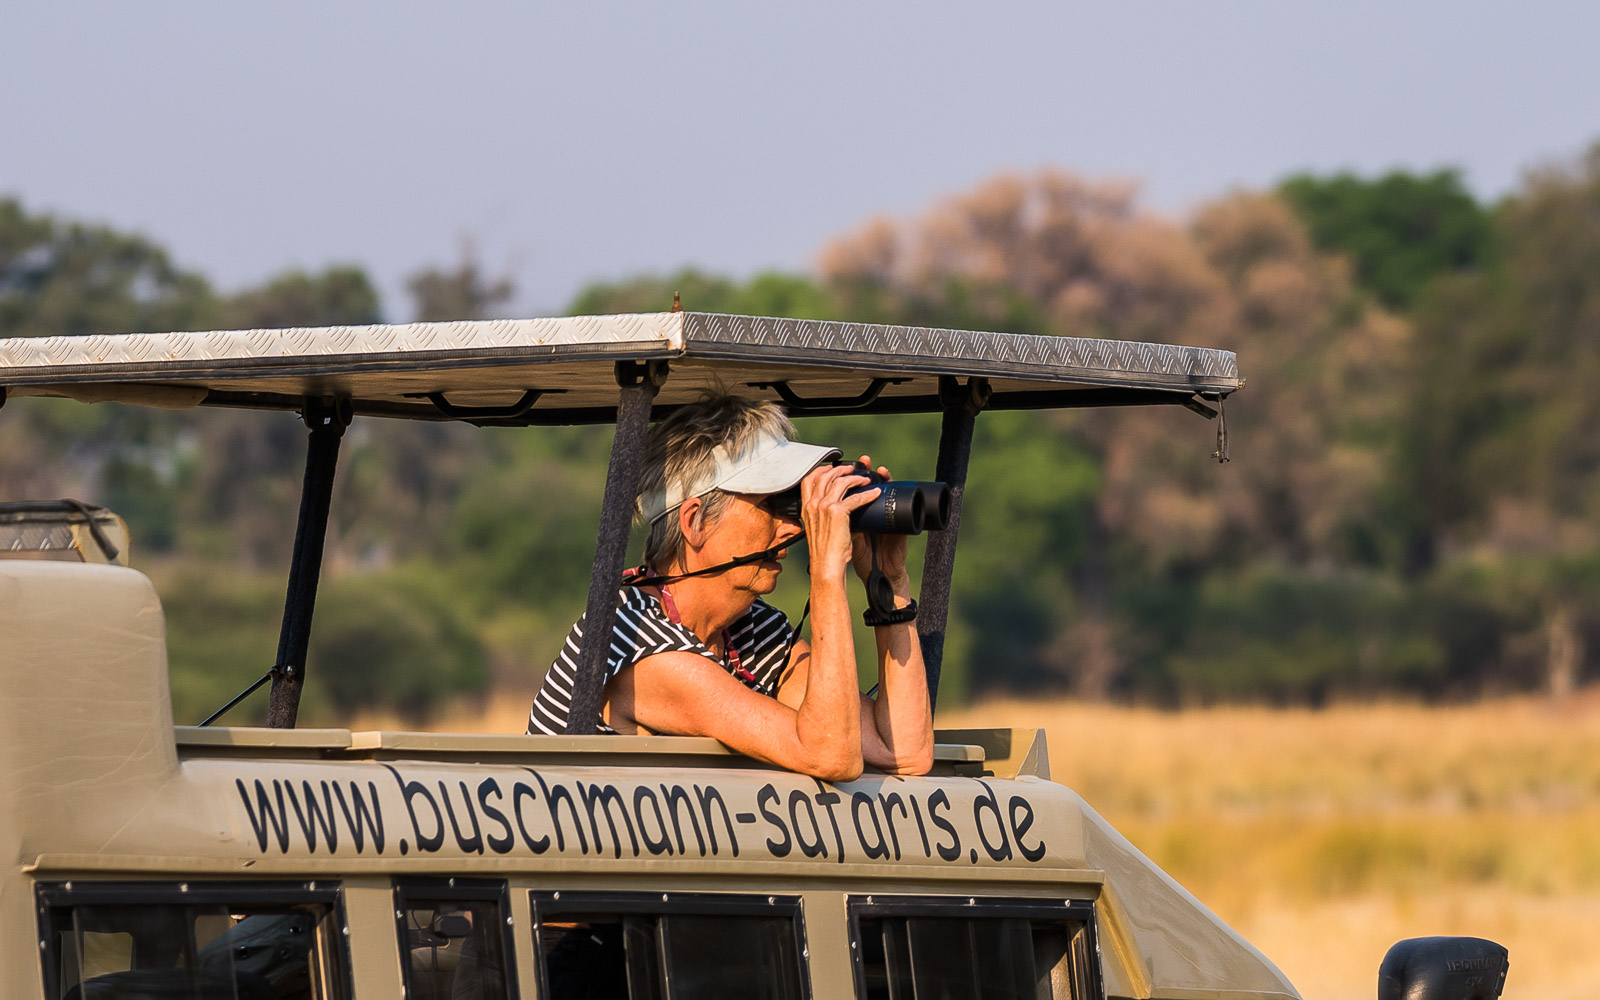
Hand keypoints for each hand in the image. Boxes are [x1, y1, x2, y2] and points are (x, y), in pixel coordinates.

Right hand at [801, 460, 877, 583]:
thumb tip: (833, 507)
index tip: (831, 468)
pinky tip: (875, 494)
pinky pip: (855, 497)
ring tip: (866, 479)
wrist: (826, 565)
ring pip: (840, 482)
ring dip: (855, 478)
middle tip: (853, 470)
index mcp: (806, 508)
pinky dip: (867, 494)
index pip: (808, 480)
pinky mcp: (837, 512)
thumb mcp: (818, 530)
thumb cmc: (825, 552)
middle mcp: (813, 505)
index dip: (820, 470)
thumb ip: (821, 516)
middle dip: (841, 469)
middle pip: (825, 476)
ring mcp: (823, 506)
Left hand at [847, 457, 909, 589]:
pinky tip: (889, 480)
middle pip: (870, 486)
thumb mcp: (847, 537)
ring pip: (886, 490)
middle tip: (863, 461)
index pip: (856, 491)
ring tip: (878, 467)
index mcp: (860, 515)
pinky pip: (898, 502)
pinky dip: (895, 489)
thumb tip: (824, 508)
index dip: (851, 478)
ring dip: (882, 476)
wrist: (880, 572)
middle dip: (865, 471)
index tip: (846, 466)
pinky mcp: (898, 521)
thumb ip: (839, 523)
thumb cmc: (864, 558)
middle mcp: (873, 513)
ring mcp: (886, 516)